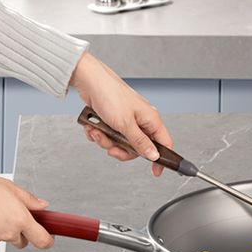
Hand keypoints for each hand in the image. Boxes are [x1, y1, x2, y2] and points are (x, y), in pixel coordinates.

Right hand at [0, 166, 52, 249]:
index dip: (47, 241)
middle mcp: (7, 232)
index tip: (47, 238)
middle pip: (21, 242)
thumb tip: (42, 206)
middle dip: (17, 233)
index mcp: (19, 219)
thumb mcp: (8, 187)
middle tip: (5, 217)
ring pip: (0, 240)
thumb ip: (29, 200)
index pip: (42, 240)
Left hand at [70, 52, 172, 176]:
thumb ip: (140, 143)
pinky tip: (94, 127)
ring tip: (98, 132)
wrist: (88, 80)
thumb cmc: (109, 94)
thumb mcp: (126, 124)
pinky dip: (100, 134)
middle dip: (121, 150)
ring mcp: (126, 120)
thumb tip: (153, 156)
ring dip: (107, 141)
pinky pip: (110, 136)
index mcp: (150, 119)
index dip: (161, 159)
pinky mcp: (113, 119)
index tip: (156, 171)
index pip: (164, 144)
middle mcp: (140, 120)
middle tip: (112, 148)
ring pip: (121, 144)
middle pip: (138, 148)